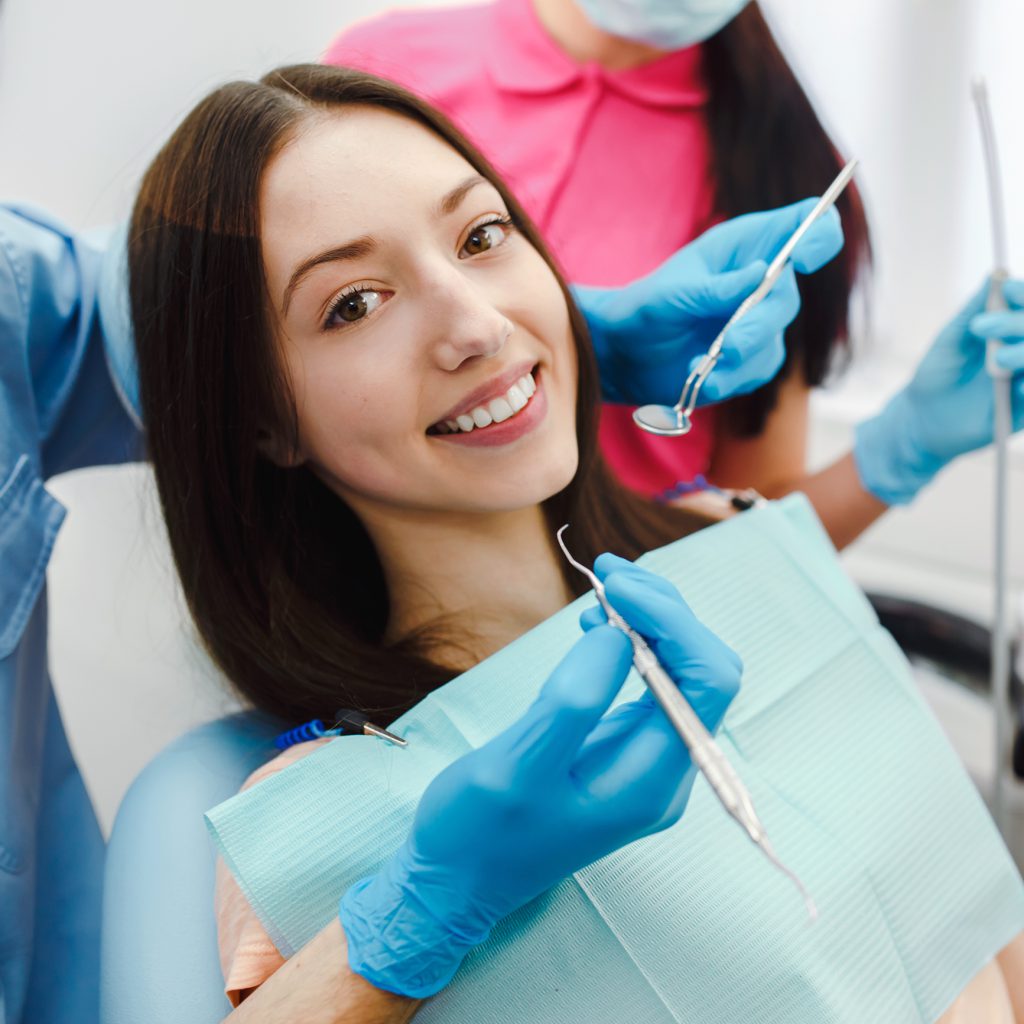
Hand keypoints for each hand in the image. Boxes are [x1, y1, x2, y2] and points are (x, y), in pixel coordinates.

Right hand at [339, 568, 740, 997]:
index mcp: (651, 779)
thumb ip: (573, 702)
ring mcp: (645, 759)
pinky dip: (631, 642)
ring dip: (648, 620)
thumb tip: (620, 635)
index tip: (616, 586)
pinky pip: (650, 683)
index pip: (706, 680)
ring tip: (602, 589)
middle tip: (606, 573)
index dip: (672, 620)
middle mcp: (664, 769)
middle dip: (663, 611)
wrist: (458, 881)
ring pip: (680, 671)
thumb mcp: (515, 766)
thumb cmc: (478, 832)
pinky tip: (597, 625)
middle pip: (701, 669)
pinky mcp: (622, 749)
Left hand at [575, 198, 844, 405]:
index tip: (804, 258)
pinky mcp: (751, 359)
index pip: (806, 225)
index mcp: (748, 244)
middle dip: (759, 323)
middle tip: (727, 343)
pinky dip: (729, 378)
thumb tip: (761, 275)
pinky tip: (701, 376)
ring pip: (774, 339)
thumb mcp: (673, 291)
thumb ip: (716, 287)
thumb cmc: (646, 307)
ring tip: (704, 364)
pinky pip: (757, 370)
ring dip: (740, 355)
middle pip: (788, 297)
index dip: (819, 235)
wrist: (625, 354)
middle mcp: (762, 280)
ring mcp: (760, 321)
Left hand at [854, 277, 1023, 504]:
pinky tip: (1018, 387)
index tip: (1006, 290)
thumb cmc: (936, 376)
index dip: (1023, 294)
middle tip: (981, 327)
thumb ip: (973, 311)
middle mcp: (1023, 348)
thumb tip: (994, 274)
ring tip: (998, 360)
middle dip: (1019, 322)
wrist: (924, 421)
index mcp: (1009, 329)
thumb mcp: (950, 340)